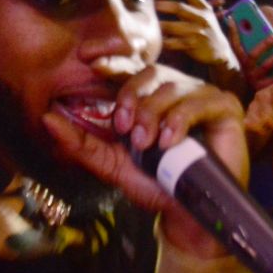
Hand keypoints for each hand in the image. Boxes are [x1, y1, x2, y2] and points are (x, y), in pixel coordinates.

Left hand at [42, 64, 245, 257]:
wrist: (187, 213)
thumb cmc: (156, 185)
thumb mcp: (112, 164)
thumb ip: (81, 143)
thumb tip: (47, 119)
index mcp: (150, 98)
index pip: (131, 68)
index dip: (112, 59)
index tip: (88, 59)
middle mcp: (176, 90)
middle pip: (150, 73)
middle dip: (132, 98)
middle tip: (125, 129)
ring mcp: (202, 96)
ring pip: (172, 87)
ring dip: (154, 115)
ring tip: (149, 145)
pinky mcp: (226, 107)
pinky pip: (199, 101)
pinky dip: (181, 119)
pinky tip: (171, 141)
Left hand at [156, 0, 239, 70]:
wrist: (220, 52)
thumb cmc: (206, 30)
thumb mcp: (205, 14)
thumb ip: (191, 3)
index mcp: (204, 7)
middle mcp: (201, 18)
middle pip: (179, 8)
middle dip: (163, 5)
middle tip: (150, 4)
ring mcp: (197, 32)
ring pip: (173, 27)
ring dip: (159, 25)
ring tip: (149, 24)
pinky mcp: (193, 45)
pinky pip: (173, 43)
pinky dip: (163, 41)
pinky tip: (157, 40)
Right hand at [226, 17, 272, 90]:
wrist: (243, 97)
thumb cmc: (244, 73)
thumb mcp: (238, 59)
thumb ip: (238, 42)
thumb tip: (234, 21)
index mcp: (237, 61)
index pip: (235, 45)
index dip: (234, 33)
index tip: (235, 20)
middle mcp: (243, 70)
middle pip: (254, 54)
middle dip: (268, 42)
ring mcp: (252, 80)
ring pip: (267, 65)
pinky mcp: (261, 88)